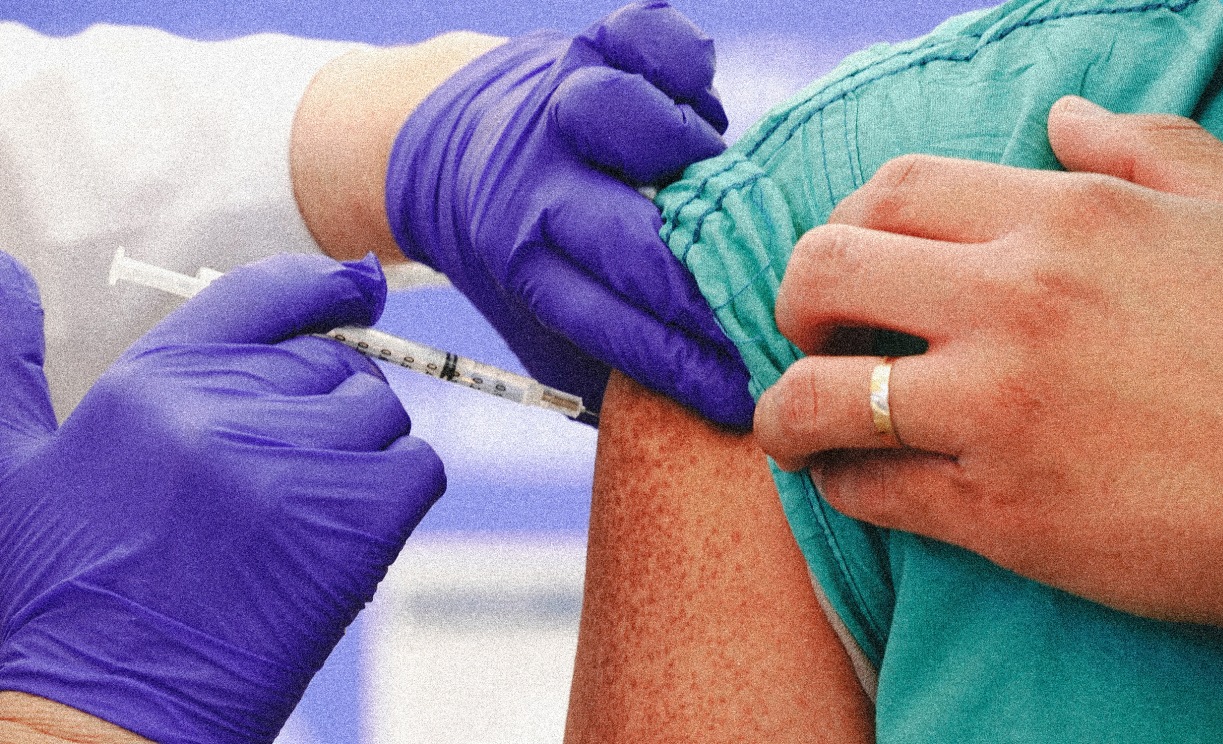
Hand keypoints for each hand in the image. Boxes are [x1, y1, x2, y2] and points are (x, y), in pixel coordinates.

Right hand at [0, 253, 445, 741]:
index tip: (358, 291)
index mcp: (152, 381)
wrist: (96, 720)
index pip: (264, 295)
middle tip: (285, 475)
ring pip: (381, 416)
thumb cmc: (53, 600)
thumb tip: (4, 267)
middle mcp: (226, 409)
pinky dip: (398, 493)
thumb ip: (6, 358)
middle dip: (324, 406)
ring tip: (299, 516)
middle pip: (333, 365)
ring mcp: (294, 465)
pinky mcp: (353, 523)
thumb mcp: (9, 465)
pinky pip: (418, 468)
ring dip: (360, 454)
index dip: (325, 288)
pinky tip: (343, 535)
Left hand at [386, 1, 752, 426]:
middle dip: (703, 288)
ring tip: (711, 181)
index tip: (744, 395)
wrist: (445, 146)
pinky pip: (646, 35)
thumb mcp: (539, 324)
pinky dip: (681, 60)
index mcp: (520, 261)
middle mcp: (532, 183)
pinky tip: (699, 95)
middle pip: (628, 238)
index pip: (614, 326)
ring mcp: (558, 104)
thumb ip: (607, 365)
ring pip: (622, 117)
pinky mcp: (589, 42)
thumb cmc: (521, 252)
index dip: (686, 365)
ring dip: (683, 156)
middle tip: (762, 309)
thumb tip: (706, 418)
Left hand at [753, 96, 1222, 626]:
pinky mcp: (1001, 511)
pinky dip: (841, 485)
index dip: (845, 222)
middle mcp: (1016, 303)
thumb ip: (1143, 151)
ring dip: (785, 412)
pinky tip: (850, 483)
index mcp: (1066, 220)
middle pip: (825, 272)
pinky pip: (870, 490)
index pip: (894, 190)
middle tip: (810, 334)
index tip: (848, 263)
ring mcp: (999, 409)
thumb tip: (1062, 116)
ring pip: (819, 396)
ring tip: (794, 424)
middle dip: (793, 303)